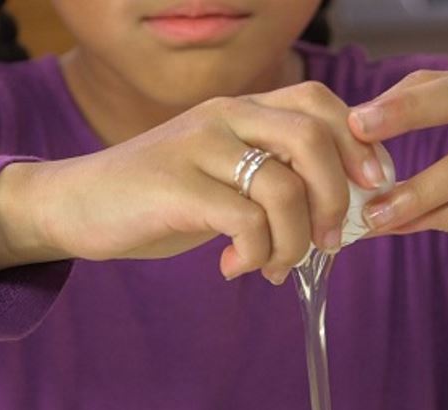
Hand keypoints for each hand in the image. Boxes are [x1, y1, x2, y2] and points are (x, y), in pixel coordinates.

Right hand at [0, 82, 386, 284]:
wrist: (76, 205)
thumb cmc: (159, 197)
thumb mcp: (222, 177)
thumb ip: (272, 180)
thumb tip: (337, 215)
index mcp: (241, 109)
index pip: (318, 103)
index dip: (358, 143)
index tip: (372, 187)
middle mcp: (224, 116)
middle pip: (312, 140)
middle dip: (335, 198)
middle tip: (330, 242)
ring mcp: (198, 147)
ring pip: (283, 189)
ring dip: (293, 242)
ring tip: (274, 267)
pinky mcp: (176, 186)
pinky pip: (245, 221)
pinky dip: (255, 254)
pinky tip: (237, 268)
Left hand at [347, 71, 447, 335]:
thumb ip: (428, 181)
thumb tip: (359, 192)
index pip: (446, 83)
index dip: (397, 99)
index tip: (350, 120)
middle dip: (405, 109)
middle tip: (357, 127)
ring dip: (416, 188)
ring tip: (374, 212)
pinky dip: (440, 216)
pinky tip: (406, 227)